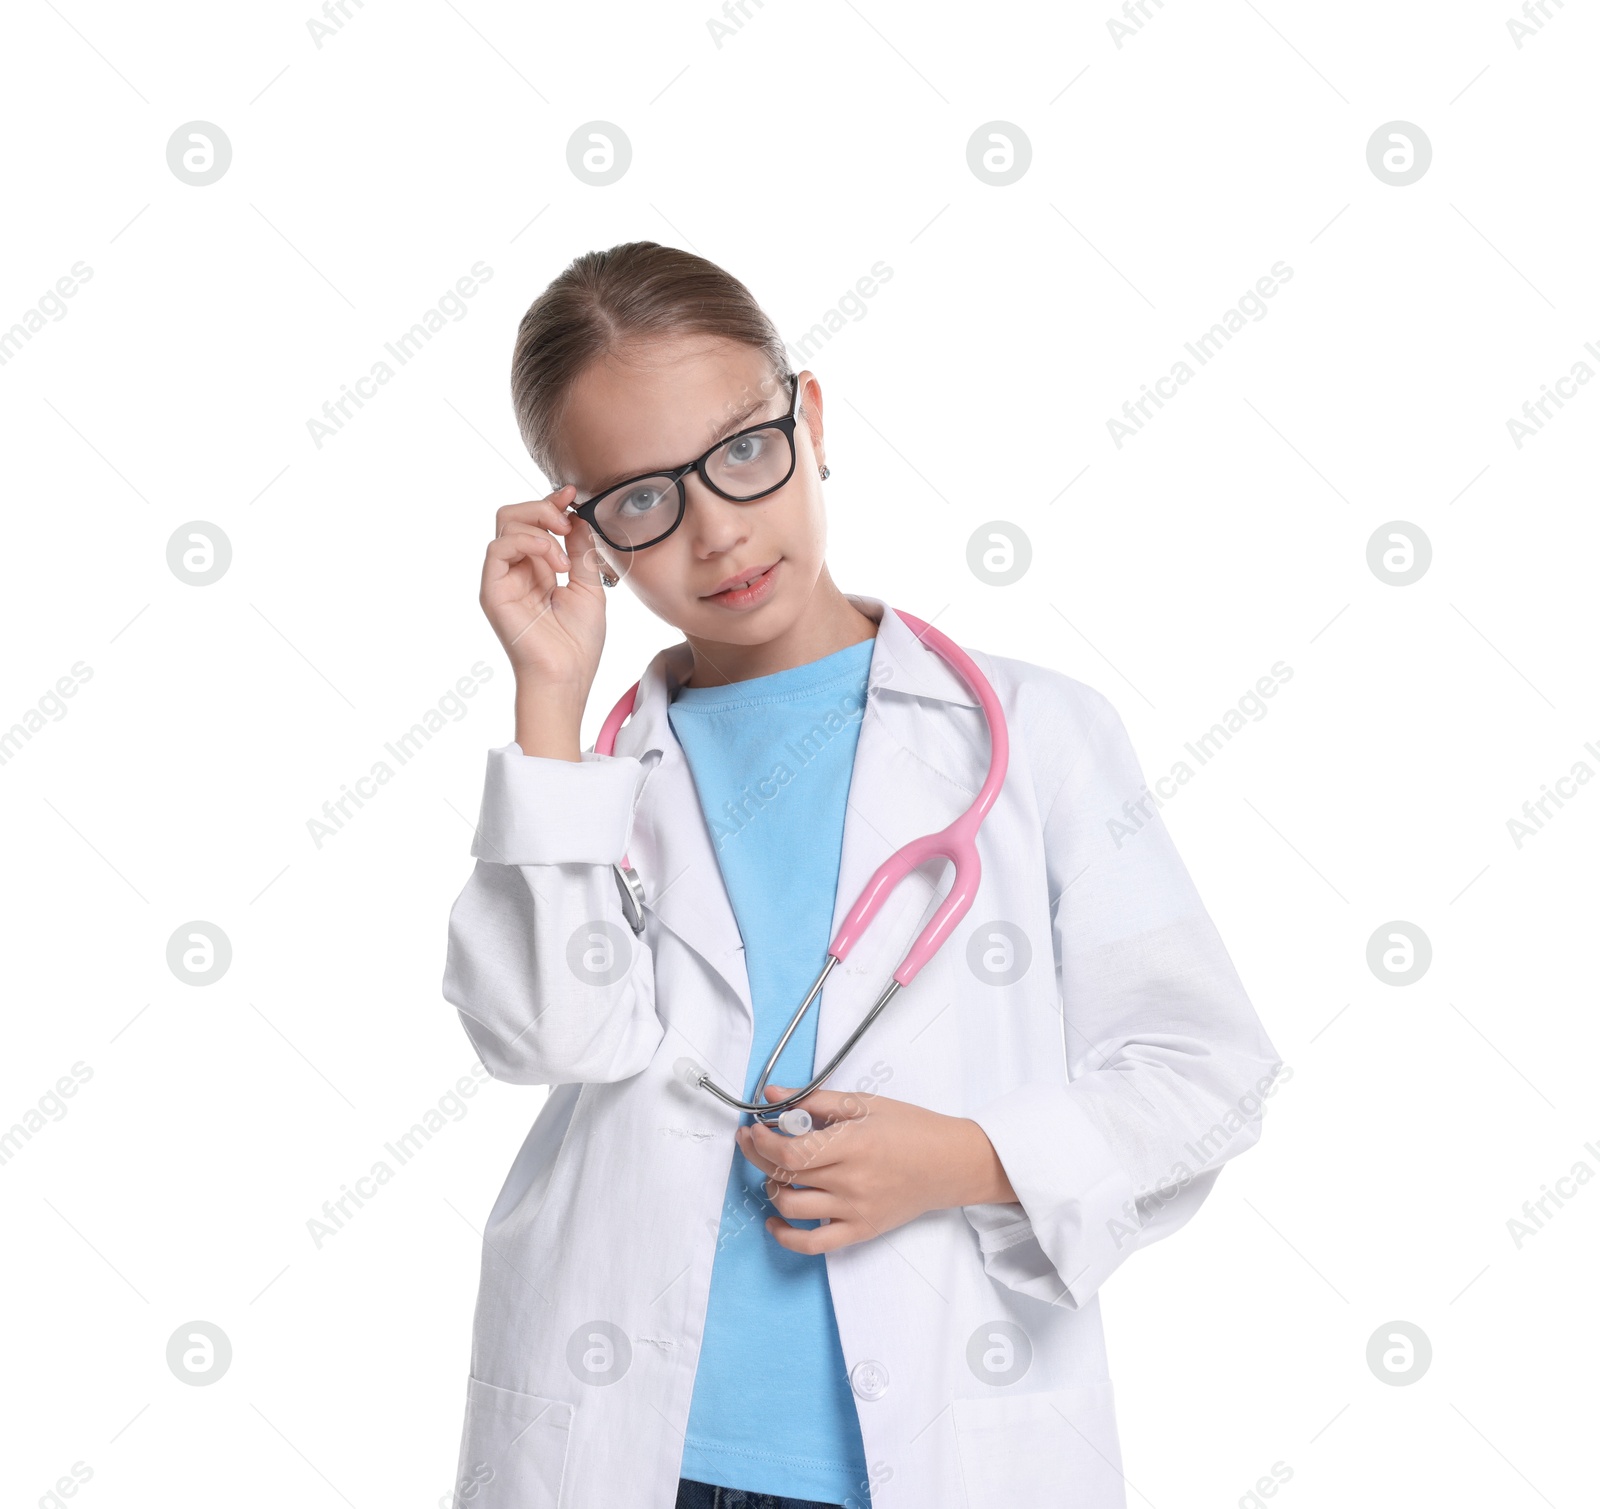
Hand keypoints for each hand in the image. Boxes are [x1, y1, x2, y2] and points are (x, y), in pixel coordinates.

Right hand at [480, 485, 608, 689]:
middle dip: (543, 508)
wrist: (567, 677)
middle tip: (567, 521)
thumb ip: (582, 550)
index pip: (535, 523)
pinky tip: (554, 560)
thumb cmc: (578, 643)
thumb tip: (577, 517)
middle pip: (514, 515)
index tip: (572, 492)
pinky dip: (528, 542)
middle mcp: (516, 570)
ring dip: (541, 528)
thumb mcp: (589, 586)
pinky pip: (498, 548)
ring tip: (564, 556)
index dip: (551, 503)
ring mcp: (501, 579)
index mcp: (537, 569)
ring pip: (506, 524)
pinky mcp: (492, 591)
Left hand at [735, 1086, 1018, 1255]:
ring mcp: (855, 1210)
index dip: (761, 1141)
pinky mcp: (860, 1231)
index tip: (753, 1128)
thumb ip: (817, 1100)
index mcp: (853, 1144)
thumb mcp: (866, 1103)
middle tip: (752, 1141)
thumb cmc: (911, 1128)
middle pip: (785, 1176)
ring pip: (792, 1206)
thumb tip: (772, 1095)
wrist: (950, 1164)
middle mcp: (851, 1180)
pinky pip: (813, 1244)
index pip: (790, 1152)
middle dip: (758, 1157)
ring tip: (773, 1171)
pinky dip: (786, 1236)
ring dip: (771, 1188)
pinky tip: (775, 1219)